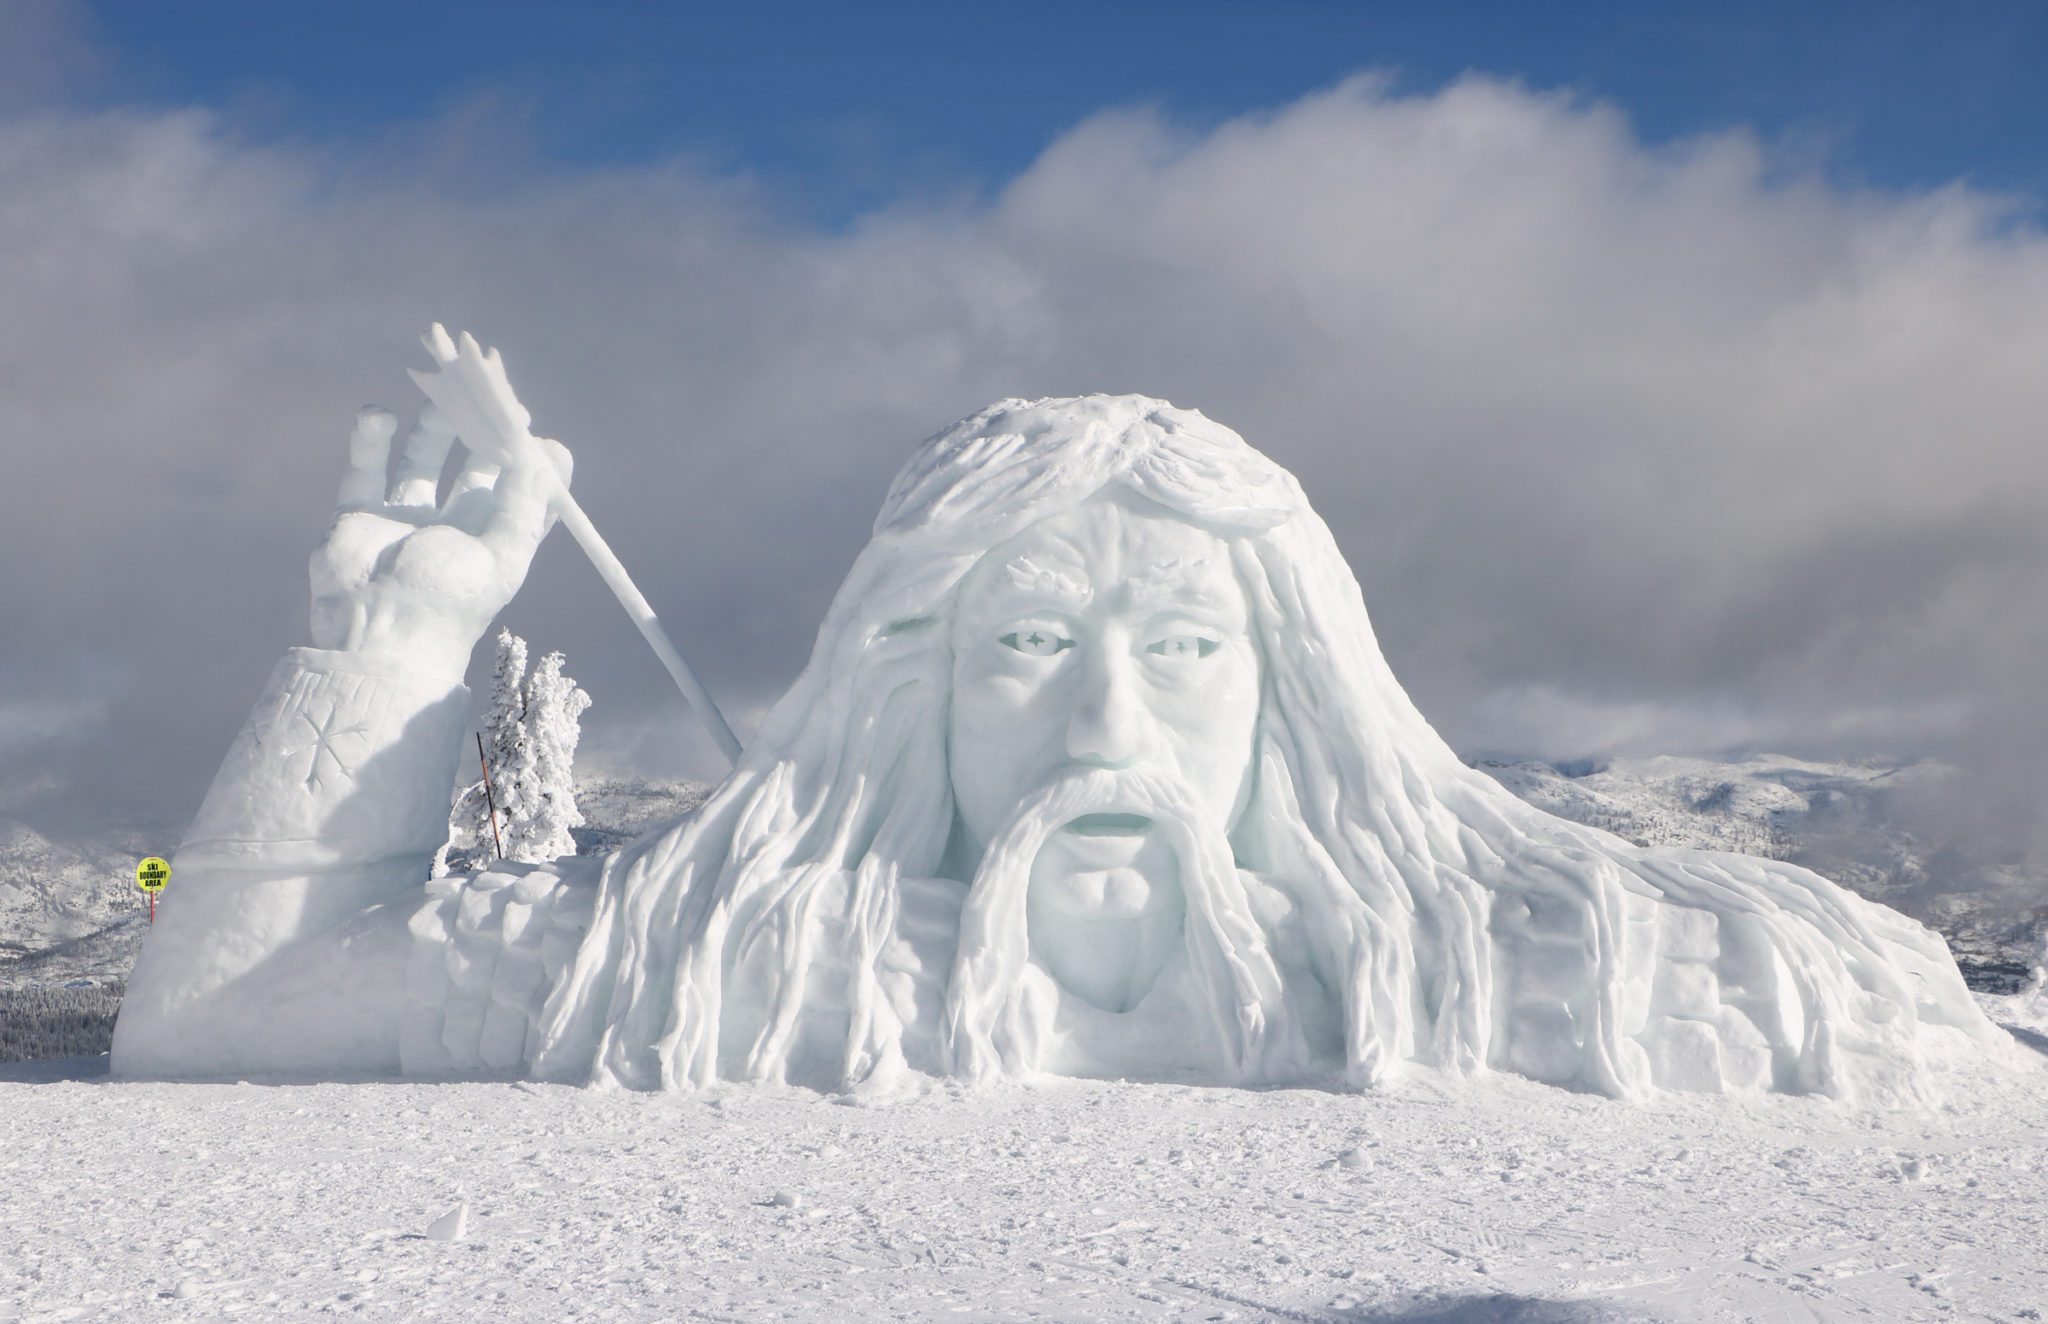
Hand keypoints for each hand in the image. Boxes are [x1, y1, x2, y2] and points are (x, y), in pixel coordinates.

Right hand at [308, 328, 572, 677]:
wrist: (378, 639)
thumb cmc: (450, 605)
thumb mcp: (502, 557)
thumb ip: (525, 505)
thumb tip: (545, 452)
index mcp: (495, 535)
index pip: (520, 485)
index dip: (527, 452)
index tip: (525, 420)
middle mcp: (454, 523)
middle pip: (473, 460)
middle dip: (481, 423)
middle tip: (484, 383)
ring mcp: (406, 517)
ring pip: (423, 456)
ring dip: (435, 421)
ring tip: (442, 388)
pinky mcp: (360, 514)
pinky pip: (365, 467)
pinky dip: (371, 437)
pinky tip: (380, 414)